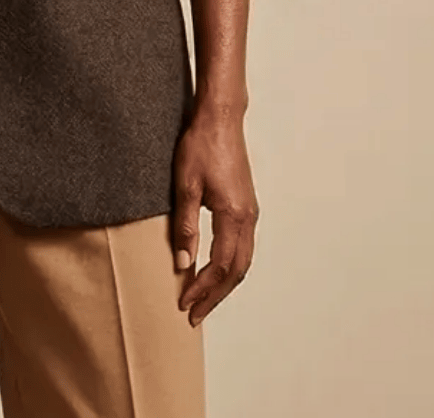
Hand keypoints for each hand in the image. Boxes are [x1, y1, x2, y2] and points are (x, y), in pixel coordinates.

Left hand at [171, 110, 258, 326]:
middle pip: (237, 270)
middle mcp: (248, 217)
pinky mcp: (246, 205)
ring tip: (203, 299)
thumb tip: (183, 263)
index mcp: (234, 215)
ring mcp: (250, 211)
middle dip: (215, 295)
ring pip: (243, 260)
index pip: (220, 265)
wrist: (220, 119)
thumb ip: (185, 226)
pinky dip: (230, 266)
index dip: (203, 288)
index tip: (184, 302)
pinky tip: (215, 271)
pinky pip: (243, 246)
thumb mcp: (185, 186)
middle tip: (194, 314)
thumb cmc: (201, 146)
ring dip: (224, 283)